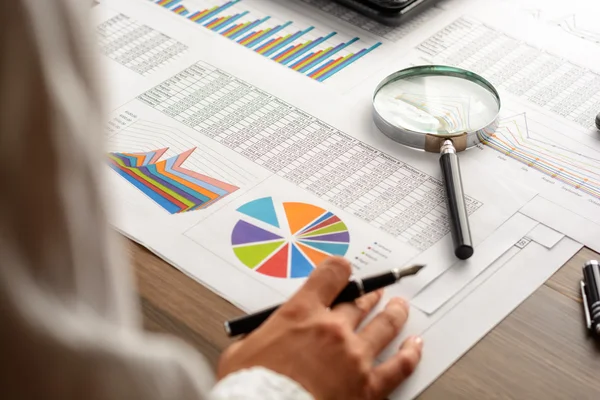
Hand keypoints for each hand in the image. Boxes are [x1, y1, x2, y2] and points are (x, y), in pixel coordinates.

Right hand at [217, 256, 422, 399]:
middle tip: (375, 292)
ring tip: (400, 307)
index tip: (344, 269)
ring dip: (394, 313)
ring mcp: (354, 357)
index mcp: (301, 314)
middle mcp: (332, 330)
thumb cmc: (253, 388)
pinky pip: (399, 366)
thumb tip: (254, 339)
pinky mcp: (368, 387)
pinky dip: (410, 354)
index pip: (330, 276)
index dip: (339, 269)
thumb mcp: (241, 353)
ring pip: (384, 325)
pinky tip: (415, 346)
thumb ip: (256, 337)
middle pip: (359, 302)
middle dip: (368, 295)